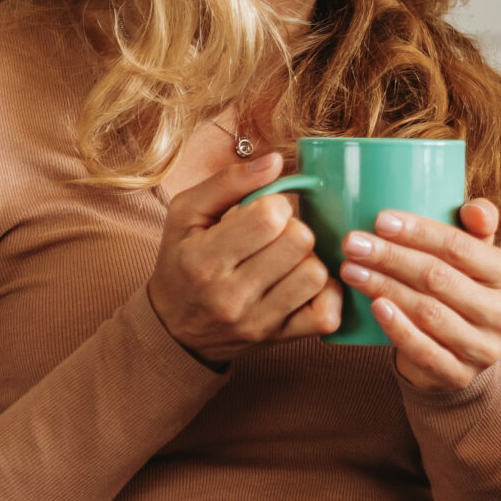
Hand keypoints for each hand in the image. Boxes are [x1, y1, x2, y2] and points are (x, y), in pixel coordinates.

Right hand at [146, 152, 341, 366]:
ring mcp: (258, 322)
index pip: (269, 218)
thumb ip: (228, 182)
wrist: (174, 329)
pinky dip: (327, 294)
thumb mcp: (186, 214)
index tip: (263, 212)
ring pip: (316, 274)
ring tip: (288, 259)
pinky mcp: (280, 340)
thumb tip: (276, 161)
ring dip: (309, 259)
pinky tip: (306, 283)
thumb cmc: (181, 262)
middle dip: (294, 228)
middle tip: (276, 235)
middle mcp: (230, 296)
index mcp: (204, 259)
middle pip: (300, 242)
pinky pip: (327, 315)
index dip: (275, 205)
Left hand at [337, 198, 500, 391]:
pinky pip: (424, 349)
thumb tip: (474, 209)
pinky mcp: (459, 375)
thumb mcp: (472, 257)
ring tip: (351, 270)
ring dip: (384, 287)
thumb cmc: (457, 292)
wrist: (457, 355)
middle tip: (353, 244)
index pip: (461, 247)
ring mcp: (483, 348)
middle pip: (439, 278)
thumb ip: (477, 227)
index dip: (419, 232)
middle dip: (391, 257)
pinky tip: (375, 305)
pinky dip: (397, 326)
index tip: (380, 220)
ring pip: (428, 312)